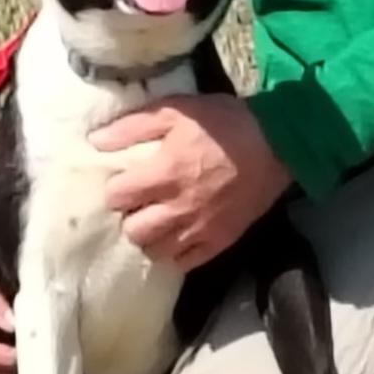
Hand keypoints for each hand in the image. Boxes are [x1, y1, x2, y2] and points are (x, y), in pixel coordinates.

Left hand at [90, 94, 291, 270]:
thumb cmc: (223, 123)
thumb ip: (133, 126)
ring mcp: (199, 229)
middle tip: (139, 206)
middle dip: (130, 218)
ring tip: (157, 223)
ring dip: (151, 238)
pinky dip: (176, 253)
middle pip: (133, 231)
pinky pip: (185, 262)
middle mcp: (177, 207)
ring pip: (156, 251)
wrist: (277, 143)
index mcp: (163, 173)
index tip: (124, 183)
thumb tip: (95, 141)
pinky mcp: (219, 241)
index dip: (116, 190)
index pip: (117, 197)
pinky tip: (177, 238)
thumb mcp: (176, 111)